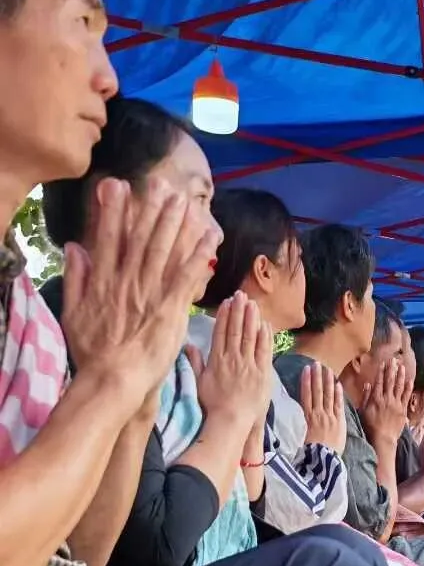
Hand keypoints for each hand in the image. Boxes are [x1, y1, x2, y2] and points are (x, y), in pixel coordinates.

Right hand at [63, 177, 220, 415]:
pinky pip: (186, 278)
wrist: (113, 378)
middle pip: (141, 239)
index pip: (110, 238)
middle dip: (153, 210)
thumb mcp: (73, 312)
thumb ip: (75, 278)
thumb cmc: (93, 352)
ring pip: (164, 252)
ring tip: (187, 203)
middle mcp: (127, 281)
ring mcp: (149, 294)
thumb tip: (73, 248)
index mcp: (104, 281)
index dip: (115, 210)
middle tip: (164, 186)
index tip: (119, 186)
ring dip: (176, 225)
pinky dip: (198, 257)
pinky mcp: (169, 310)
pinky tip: (208, 240)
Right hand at [189, 293, 273, 434]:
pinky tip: (264, 324)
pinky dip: (264, 336)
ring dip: (251, 318)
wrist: (230, 421)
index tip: (227, 303)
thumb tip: (188, 346)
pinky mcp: (262, 373)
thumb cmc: (213, 405)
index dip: (224, 316)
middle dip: (239, 311)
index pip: (221, 332)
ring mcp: (248, 365)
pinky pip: (263, 350)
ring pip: (250, 336)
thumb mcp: (199, 382)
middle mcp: (232, 359)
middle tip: (241, 295)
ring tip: (252, 303)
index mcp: (217, 360)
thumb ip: (195, 363)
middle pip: (236, 330)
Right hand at [301, 361, 345, 452]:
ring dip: (327, 381)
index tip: (306, 370)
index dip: (306, 381)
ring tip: (327, 369)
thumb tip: (302, 416)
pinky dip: (338, 394)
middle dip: (316, 377)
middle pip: (316, 392)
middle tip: (316, 364)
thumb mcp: (302, 436)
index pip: (305, 395)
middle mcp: (317, 414)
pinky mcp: (339, 422)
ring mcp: (329, 416)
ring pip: (328, 395)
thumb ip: (303, 423)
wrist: (322, 460)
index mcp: (307, 417)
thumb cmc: (310, 453)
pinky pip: (339, 404)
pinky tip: (338, 384)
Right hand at [358, 357, 409, 446]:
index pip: (379, 381)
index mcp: (376, 398)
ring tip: (402, 366)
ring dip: (401, 375)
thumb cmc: (371, 426)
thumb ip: (366, 396)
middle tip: (393, 360)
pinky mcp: (403, 410)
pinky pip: (406, 397)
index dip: (381, 372)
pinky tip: (410, 380)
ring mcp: (396, 404)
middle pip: (390, 381)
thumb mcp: (363, 411)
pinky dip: (408, 388)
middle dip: (391, 370)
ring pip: (399, 386)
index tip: (383, 363)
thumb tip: (368, 384)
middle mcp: (387, 399)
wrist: (383, 438)